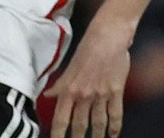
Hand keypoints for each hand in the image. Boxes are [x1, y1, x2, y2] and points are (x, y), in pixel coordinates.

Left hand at [44, 22, 131, 137]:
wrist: (108, 35)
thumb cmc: (88, 48)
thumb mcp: (70, 67)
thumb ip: (60, 85)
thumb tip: (47, 95)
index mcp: (69, 90)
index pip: (60, 120)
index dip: (57, 135)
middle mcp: (83, 95)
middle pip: (79, 126)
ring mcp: (101, 94)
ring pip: (98, 123)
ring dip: (96, 136)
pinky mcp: (116, 90)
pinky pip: (115, 114)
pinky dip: (115, 127)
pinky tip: (113, 135)